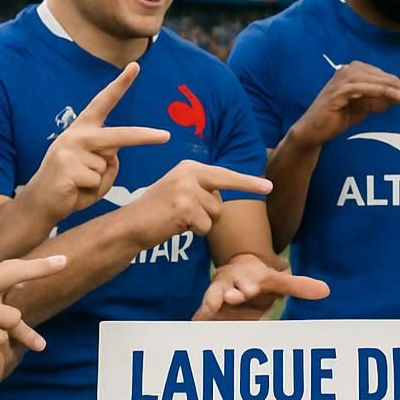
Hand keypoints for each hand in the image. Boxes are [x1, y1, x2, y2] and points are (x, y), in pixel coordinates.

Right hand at [17, 63, 169, 223]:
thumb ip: (108, 159)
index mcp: (83, 130)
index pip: (103, 102)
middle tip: (166, 136)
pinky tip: (73, 191)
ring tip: (79, 185)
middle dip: (143, 137)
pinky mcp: (66, 168)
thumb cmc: (72, 186)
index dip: (120, 84)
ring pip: (107, 168)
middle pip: (118, 136)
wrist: (40, 204)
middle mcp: (75, 135)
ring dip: (99, 182)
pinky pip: (97, 181)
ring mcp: (68, 150)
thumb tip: (114, 154)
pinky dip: (91, 192)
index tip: (135, 65)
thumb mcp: (95, 170)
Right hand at [129, 161, 272, 244]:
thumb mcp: (180, 191)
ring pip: (214, 215)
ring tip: (177, 220)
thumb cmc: (157, 212)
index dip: (247, 183)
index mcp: (189, 167)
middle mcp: (189, 173)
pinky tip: (175, 226)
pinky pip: (205, 227)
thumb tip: (224, 195)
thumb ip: (201, 188)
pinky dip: (193, 232)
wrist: (130, 225)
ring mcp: (186, 190)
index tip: (268, 186)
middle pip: (220, 201)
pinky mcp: (184, 208)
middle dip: (213, 214)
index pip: (224, 175)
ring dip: (200, 224)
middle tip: (196, 217)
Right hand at [193, 254, 329, 320]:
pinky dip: (196, 324)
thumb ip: (298, 286)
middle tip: (231, 297)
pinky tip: (191, 331)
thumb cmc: (257, 280)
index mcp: (246, 280)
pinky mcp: (206, 311)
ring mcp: (214, 299)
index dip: (248, 286)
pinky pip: (199, 318)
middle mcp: (227, 287)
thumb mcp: (277, 281)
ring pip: (209, 303)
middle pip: (225, 290)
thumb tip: (327, 291)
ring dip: (208, 308)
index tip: (251, 289)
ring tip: (205, 314)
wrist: (234, 270)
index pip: (247, 282)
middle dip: (227, 294)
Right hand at [289, 62, 399, 148]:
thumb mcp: (363, 108)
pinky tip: (387, 98)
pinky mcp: (335, 93)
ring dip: (388, 87)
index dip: (394, 81)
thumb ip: (378, 101)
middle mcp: (344, 72)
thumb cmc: (337, 118)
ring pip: (369, 80)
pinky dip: (375, 91)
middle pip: (375, 74)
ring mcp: (339, 81)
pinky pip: (359, 89)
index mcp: (351, 73)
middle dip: (395, 83)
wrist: (314, 131)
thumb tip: (399, 97)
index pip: (377, 74)